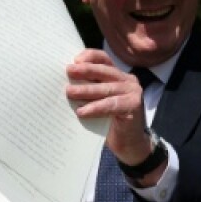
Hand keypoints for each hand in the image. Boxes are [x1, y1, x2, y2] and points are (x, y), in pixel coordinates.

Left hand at [66, 48, 152, 164]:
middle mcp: (128, 80)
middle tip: (69, 71)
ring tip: (69, 92)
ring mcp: (133, 92)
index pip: (104, 59)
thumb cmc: (109, 121)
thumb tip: (66, 83)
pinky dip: (96, 108)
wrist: (128, 144)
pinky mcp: (134, 106)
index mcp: (118, 75)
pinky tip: (82, 112)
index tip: (75, 60)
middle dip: (85, 70)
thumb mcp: (98, 101)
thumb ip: (90, 89)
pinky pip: (111, 105)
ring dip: (86, 90)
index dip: (90, 56)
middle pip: (104, 71)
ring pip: (106, 88)